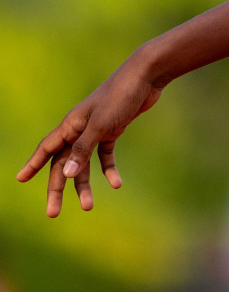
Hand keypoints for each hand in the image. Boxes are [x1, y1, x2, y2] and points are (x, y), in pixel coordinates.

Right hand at [15, 63, 162, 216]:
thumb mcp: (101, 126)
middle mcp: (79, 129)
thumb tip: (67, 175)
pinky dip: (109, 169)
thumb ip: (83, 150)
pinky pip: (105, 154)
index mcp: (70, 125)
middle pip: (63, 163)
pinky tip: (117, 184)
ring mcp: (96, 130)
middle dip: (57, 188)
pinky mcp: (113, 130)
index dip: (33, 165)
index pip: (46, 149)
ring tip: (88, 206)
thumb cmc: (120, 97)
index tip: (20, 180)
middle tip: (52, 213)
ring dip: (85, 184)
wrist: (146, 77)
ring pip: (84, 163)